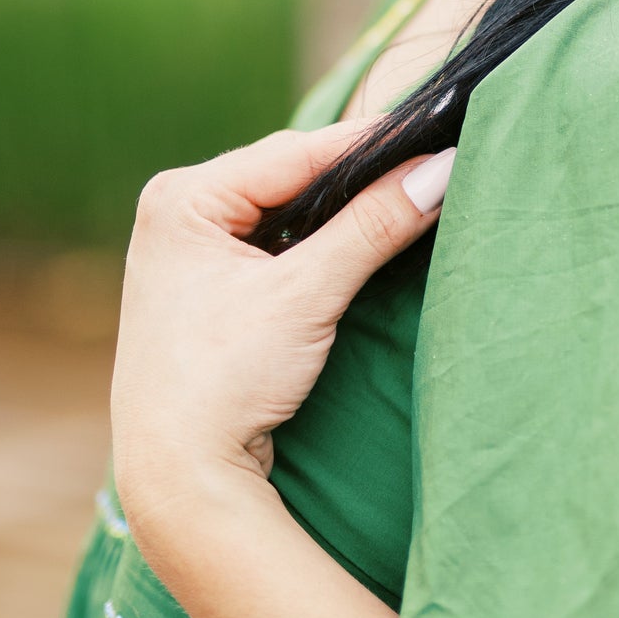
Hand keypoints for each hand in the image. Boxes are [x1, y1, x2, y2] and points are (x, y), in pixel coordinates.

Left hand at [110, 124, 454, 530]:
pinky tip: (363, 238)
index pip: (295, 154)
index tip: (436, 134)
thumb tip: (441, 170)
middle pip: (292, 177)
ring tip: (408, 194)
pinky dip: (322, 241)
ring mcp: (190, 251)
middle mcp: (178, 213)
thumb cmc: (223, 383)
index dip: (370, 146)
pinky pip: (279, 242)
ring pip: (289, 209)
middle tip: (430, 164)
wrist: (180, 484)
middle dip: (358, 176)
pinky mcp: (210, 287)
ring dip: (343, 210)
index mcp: (182, 199)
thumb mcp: (306, 294)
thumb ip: (374, 225)